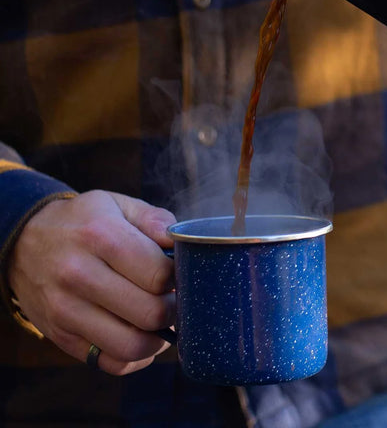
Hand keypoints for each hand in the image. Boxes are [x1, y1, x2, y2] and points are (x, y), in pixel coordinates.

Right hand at [8, 190, 175, 374]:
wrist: (25, 243)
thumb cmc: (84, 221)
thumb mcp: (118, 204)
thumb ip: (155, 219)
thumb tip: (181, 243)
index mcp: (101, 235)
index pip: (158, 274)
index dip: (180, 278)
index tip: (180, 274)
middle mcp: (79, 275)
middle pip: (149, 313)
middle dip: (175, 309)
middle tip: (176, 298)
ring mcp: (66, 310)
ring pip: (131, 345)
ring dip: (159, 338)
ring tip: (163, 320)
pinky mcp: (60, 336)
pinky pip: (109, 363)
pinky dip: (135, 357)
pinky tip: (141, 335)